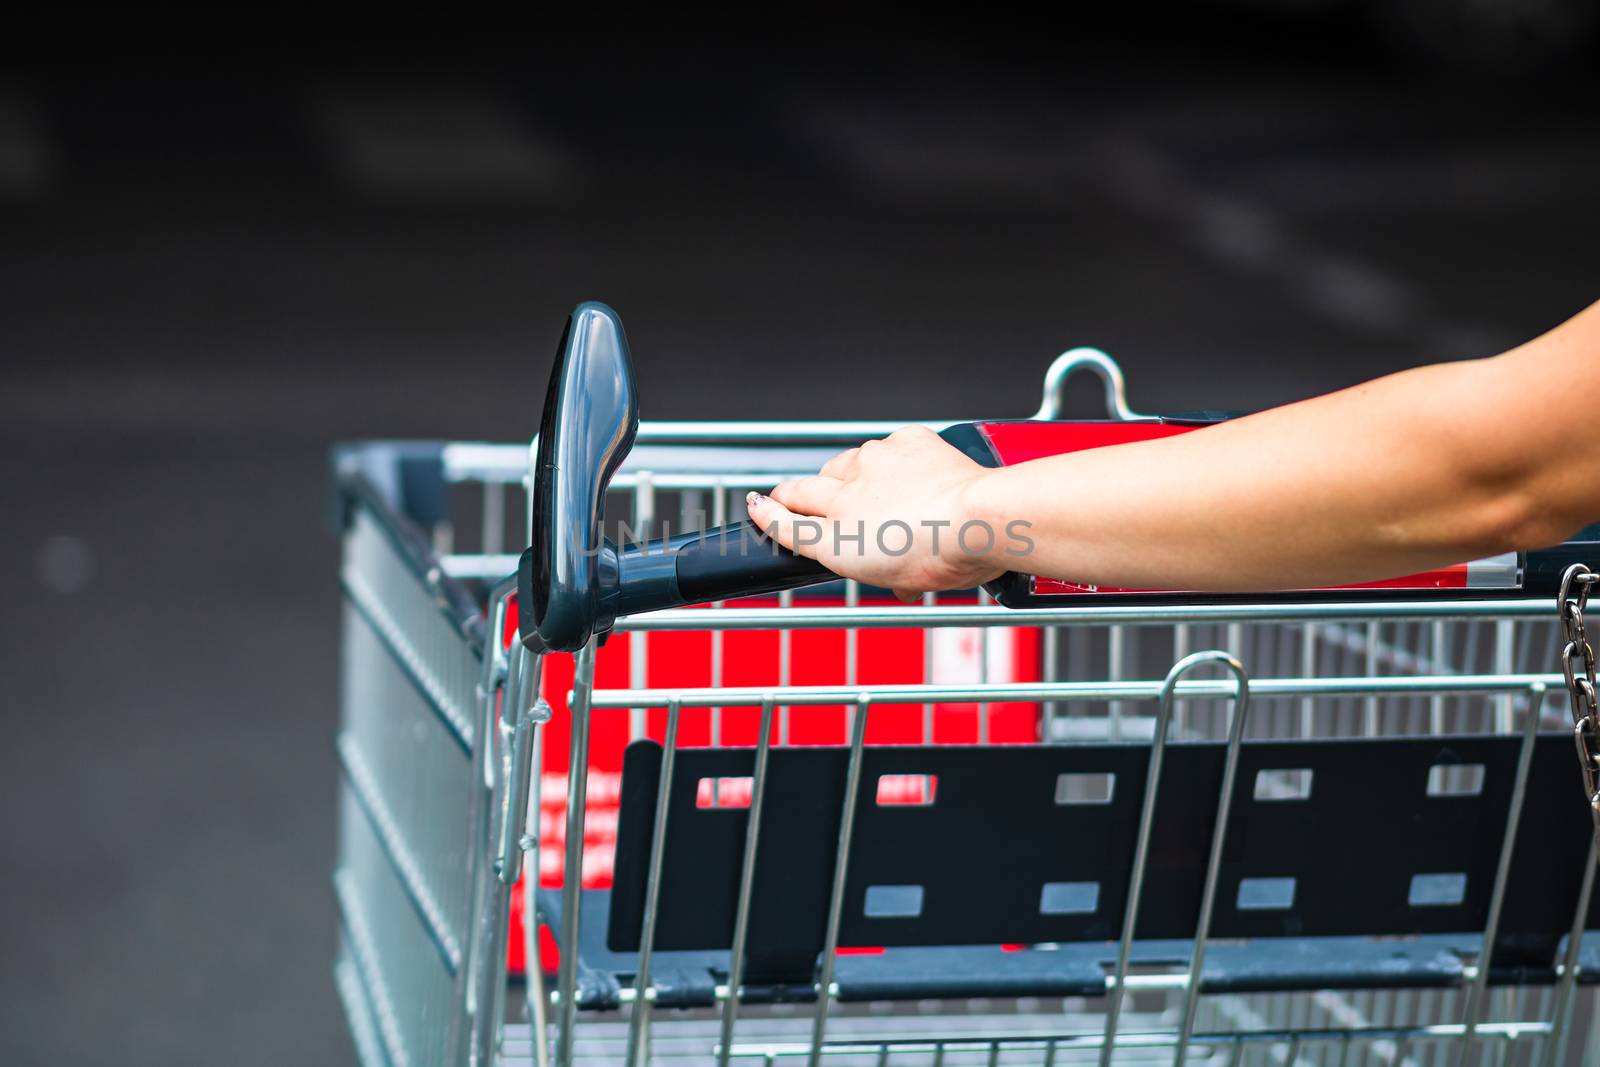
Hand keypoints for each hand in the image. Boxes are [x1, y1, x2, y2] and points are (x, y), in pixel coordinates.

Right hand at [745, 425, 1007, 600]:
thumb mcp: (876, 576)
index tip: (759, 507)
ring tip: (879, 499)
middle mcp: (850, 487)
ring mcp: (881, 460)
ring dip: (855, 478)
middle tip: (812, 504)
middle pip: (812, 485)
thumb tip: (823, 548)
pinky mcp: (912, 441)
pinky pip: (894, 446)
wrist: (978, 521)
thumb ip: (838, 556)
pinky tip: (914, 477)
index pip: (789, 517)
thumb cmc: (935, 555)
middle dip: (803, 493)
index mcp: (840, 527)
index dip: (771, 512)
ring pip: (852, 464)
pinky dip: (897, 460)